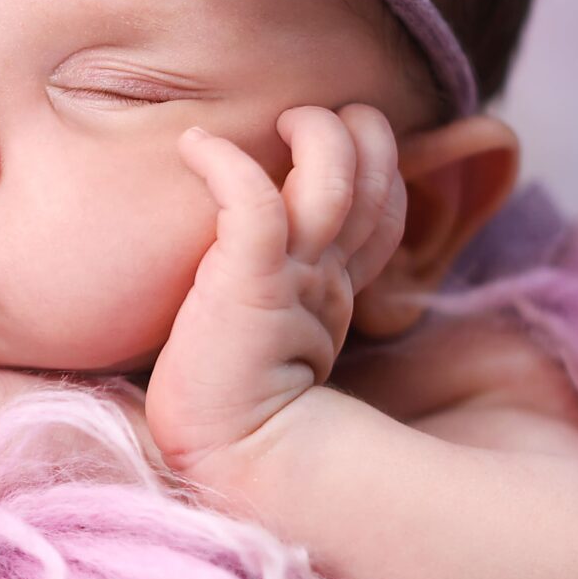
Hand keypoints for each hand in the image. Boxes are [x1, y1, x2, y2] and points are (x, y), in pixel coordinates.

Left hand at [144, 104, 406, 477]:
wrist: (222, 461)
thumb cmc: (237, 410)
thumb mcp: (273, 338)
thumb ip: (280, 300)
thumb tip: (259, 271)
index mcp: (332, 291)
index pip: (381, 210)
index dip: (377, 168)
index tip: (343, 146)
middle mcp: (323, 277)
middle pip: (373, 184)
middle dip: (363, 136)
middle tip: (320, 117)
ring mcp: (293, 279)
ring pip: (331, 180)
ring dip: (317, 135)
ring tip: (285, 118)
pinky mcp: (251, 284)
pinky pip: (254, 204)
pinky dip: (226, 163)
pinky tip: (195, 145)